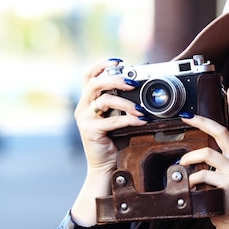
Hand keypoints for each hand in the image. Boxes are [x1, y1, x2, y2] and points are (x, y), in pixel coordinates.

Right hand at [71, 58, 146, 225]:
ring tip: (141, 109)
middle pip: (94, 83)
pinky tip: (141, 121)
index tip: (118, 61)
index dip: (101, 65)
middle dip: (115, 79)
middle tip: (133, 82)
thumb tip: (144, 88)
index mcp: (88, 100)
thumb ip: (124, 103)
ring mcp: (85, 119)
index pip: (88, 75)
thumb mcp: (119, 117)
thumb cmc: (116, 141)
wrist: (106, 167)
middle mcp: (83, 107)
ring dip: (125, 102)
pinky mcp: (90, 132)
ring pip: (103, 101)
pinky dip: (128, 119)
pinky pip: (111, 121)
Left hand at [178, 87, 228, 228]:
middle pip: (220, 131)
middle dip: (202, 121)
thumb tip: (196, 149)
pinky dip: (192, 178)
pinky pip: (203, 173)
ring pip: (208, 153)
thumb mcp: (223, 176)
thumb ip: (215, 161)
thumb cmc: (224, 199)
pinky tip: (190, 185)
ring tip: (181, 165)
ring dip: (190, 158)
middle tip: (187, 117)